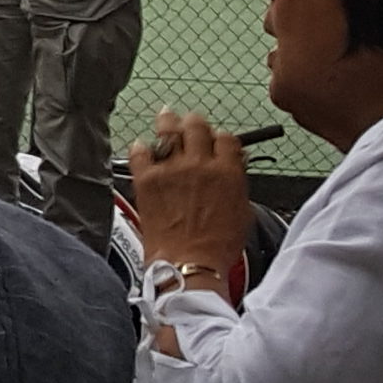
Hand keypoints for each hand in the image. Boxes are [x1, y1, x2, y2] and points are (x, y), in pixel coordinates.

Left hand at [124, 109, 250, 280]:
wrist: (189, 265)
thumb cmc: (217, 247)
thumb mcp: (243, 212)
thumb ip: (237, 184)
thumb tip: (234, 168)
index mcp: (227, 171)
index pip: (226, 137)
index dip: (221, 138)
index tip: (216, 142)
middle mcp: (199, 164)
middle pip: (197, 125)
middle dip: (195, 123)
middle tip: (190, 124)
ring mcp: (171, 170)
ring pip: (169, 130)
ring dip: (168, 122)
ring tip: (166, 118)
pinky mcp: (147, 180)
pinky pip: (140, 152)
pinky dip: (141, 147)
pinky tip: (142, 147)